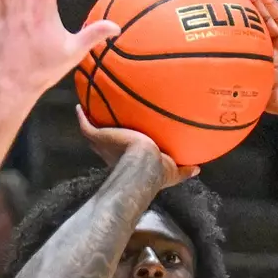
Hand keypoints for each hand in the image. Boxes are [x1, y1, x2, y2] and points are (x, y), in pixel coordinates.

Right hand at [76, 107, 197, 186]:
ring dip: (91, 124)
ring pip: (94, 133)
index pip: (122, 153)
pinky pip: (86, 125)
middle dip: (103, 135)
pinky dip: (81, 116)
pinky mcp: (99, 136)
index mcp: (129, 160)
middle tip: (103, 123)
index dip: (122, 147)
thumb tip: (198, 169)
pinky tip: (79, 106)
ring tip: (87, 110)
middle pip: (105, 143)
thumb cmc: (158, 169)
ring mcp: (104, 144)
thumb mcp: (174, 170)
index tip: (123, 140)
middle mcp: (113, 153)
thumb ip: (185, 170)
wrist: (146, 164)